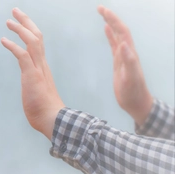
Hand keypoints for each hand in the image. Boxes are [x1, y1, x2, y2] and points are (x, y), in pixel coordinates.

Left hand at [1, 8, 64, 139]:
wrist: (52, 119)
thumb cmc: (44, 109)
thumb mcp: (37, 91)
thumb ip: (34, 83)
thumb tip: (31, 85)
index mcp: (42, 66)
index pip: (38, 42)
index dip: (29, 29)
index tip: (21, 21)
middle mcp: (42, 64)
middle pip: (36, 36)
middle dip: (26, 21)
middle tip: (15, 11)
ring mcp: (38, 69)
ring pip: (32, 41)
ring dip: (20, 29)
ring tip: (9, 21)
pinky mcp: (32, 75)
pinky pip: (23, 55)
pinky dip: (13, 46)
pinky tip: (3, 40)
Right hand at [98, 6, 152, 125]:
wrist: (136, 102)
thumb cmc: (133, 92)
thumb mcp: (131, 78)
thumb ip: (129, 61)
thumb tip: (123, 43)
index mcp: (130, 53)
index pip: (122, 31)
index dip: (113, 20)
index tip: (102, 11)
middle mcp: (127, 51)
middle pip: (119, 29)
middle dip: (110, 17)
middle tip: (99, 8)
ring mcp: (123, 56)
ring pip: (117, 35)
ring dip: (110, 23)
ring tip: (102, 14)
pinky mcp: (119, 62)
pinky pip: (113, 44)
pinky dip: (110, 35)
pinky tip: (106, 30)